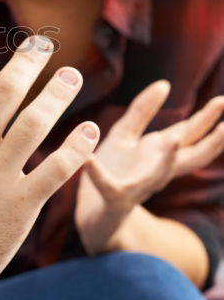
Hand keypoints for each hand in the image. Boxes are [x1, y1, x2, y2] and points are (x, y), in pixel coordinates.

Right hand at [0, 15, 99, 299]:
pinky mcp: (22, 205)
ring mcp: (0, 176)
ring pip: (37, 122)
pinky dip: (76, 147)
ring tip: (72, 76)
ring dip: (58, 95)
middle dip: (27, 59)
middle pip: (6, 90)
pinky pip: (56, 170)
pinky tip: (89, 130)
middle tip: (43, 42)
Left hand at [75, 80, 223, 253]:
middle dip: (208, 143)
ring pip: (157, 176)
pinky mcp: (111, 198)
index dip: (206, 119)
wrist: (95, 215)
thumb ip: (143, 110)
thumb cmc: (113, 171)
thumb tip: (165, 84)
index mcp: (158, 154)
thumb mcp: (126, 135)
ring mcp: (137, 187)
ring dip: (166, 160)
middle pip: (187, 157)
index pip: (189, 135)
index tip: (222, 101)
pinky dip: (97, 174)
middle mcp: (155, 172)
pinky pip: (106, 186)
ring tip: (173, 140)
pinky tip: (89, 159)